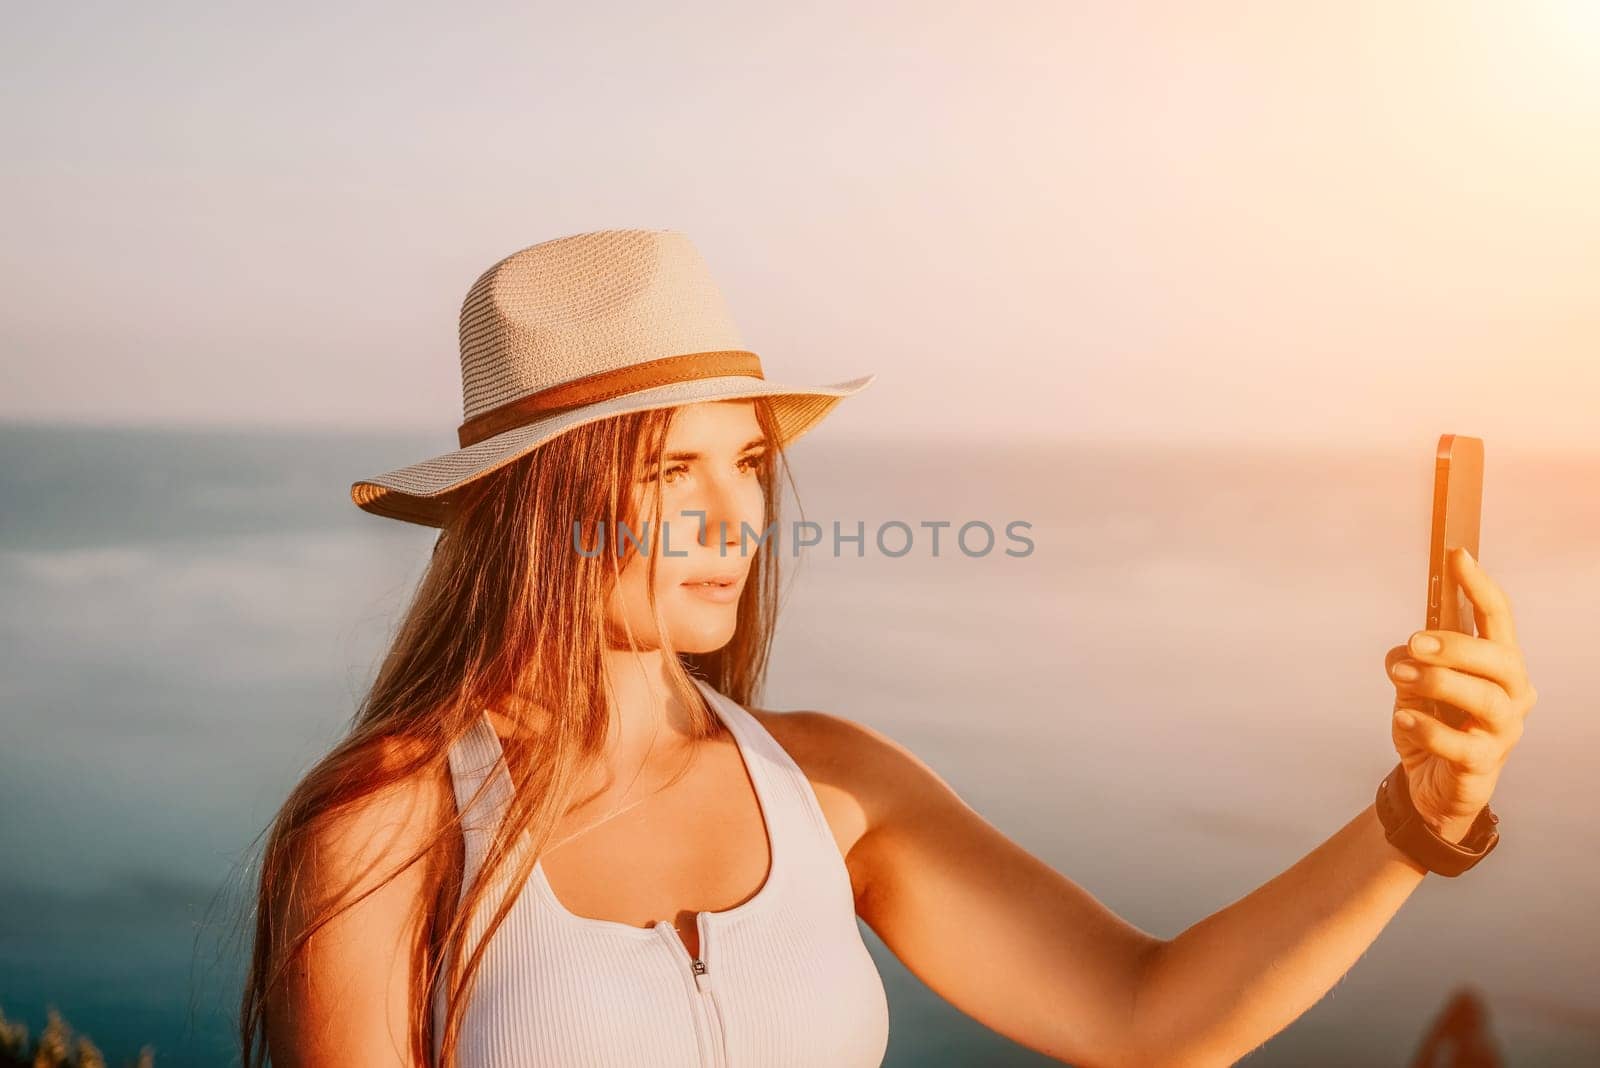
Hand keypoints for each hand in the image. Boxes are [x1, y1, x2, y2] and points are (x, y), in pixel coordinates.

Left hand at [1383, 547, 1537, 841]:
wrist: (1432, 786)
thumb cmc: (1432, 726)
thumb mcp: (1413, 686)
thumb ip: (1411, 662)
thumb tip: (1403, 652)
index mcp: (1499, 667)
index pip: (1499, 619)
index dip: (1479, 585)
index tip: (1456, 555)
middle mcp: (1512, 695)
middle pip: (1500, 658)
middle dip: (1455, 645)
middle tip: (1413, 643)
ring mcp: (1503, 731)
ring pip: (1484, 698)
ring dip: (1438, 682)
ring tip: (1400, 678)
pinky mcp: (1483, 764)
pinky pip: (1460, 743)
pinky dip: (1428, 728)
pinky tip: (1404, 718)